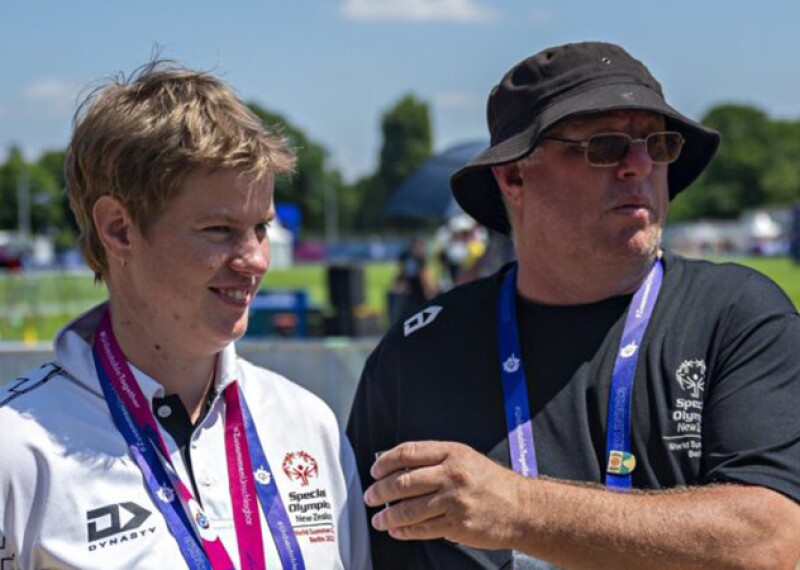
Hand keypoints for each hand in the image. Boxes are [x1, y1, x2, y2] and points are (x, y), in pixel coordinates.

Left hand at [363, 440, 525, 549]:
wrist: (521, 508)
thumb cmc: (492, 482)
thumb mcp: (465, 459)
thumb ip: (435, 460)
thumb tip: (400, 468)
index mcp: (451, 453)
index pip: (408, 452)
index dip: (385, 461)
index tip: (375, 470)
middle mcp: (451, 474)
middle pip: (403, 482)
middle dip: (380, 491)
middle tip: (370, 496)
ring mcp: (453, 500)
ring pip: (409, 509)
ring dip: (388, 514)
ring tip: (378, 518)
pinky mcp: (456, 524)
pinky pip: (422, 529)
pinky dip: (404, 531)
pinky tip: (396, 530)